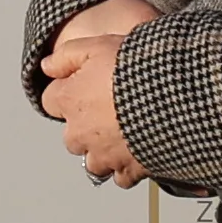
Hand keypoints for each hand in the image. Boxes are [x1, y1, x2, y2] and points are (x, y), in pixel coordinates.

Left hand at [42, 0, 156, 186]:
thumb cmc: (137, 69)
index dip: (69, 91)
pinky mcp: (128, 169)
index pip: (51, 100)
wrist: (175, 96)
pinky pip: (121, 176)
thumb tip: (46, 66)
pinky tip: (138, 150)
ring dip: (103, 151)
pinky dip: (126, 167)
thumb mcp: (96, 46)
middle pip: (71, 135)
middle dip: (85, 126)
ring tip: (124, 133)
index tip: (84, 86)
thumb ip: (66, 56)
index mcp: (70, 101)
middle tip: (109, 109)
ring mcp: (104, 155)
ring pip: (93, 161)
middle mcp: (81, 133)